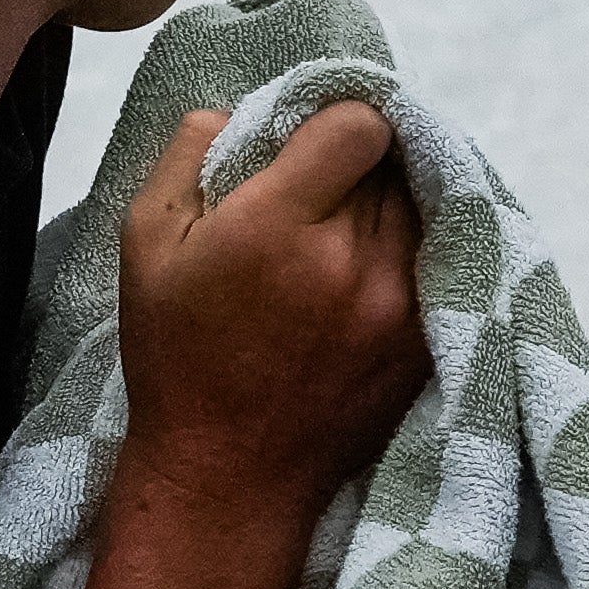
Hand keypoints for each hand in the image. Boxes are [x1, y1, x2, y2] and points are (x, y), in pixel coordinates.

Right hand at [113, 96, 425, 537]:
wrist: (229, 477)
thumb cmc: (177, 357)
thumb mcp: (145, 241)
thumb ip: (192, 151)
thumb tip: (253, 110)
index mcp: (278, 227)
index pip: (359, 123)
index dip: (335, 123)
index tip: (310, 146)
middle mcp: (351, 262)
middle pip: (393, 163)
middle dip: (358, 167)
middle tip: (320, 195)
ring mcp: (400, 307)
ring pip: (425, 207)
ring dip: (393, 206)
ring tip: (348, 234)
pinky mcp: (428, 344)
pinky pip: (443, 262)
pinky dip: (414, 253)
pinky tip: (371, 275)